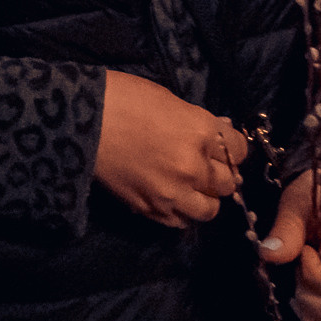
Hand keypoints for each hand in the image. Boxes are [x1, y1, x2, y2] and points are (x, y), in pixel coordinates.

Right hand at [90, 70, 248, 227]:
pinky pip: (181, 222)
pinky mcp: (151, 209)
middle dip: (220, 173)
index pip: (239, 149)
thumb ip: (199, 122)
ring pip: (210, 209)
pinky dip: (182, 213)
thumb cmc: (124, 98)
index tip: (224, 146)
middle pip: (228, 182)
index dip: (232, 147)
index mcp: (201, 131)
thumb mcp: (169, 100)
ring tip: (192, 187)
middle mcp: (194, 165)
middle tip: (207, 166)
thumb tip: (219, 132)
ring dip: (205, 198)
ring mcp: (173, 192)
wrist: (81, 121)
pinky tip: (173, 198)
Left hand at [262, 172, 320, 320]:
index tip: (304, 252)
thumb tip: (269, 254)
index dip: (313, 275)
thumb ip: (287, 228)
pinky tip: (315, 299)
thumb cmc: (320, 197)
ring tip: (309, 283)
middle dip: (310, 297)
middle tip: (302, 269)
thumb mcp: (298, 202)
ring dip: (317, 312)